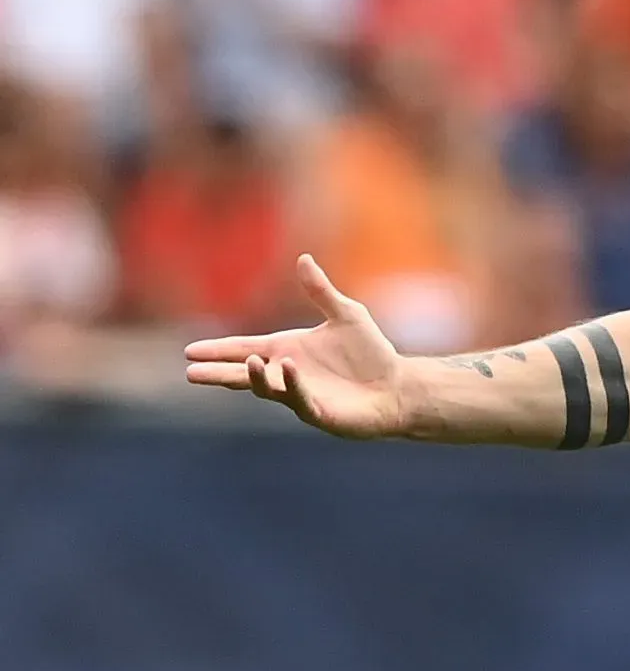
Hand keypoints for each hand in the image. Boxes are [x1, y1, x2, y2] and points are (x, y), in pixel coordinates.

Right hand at [184, 255, 411, 438]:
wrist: (398, 385)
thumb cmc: (371, 353)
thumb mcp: (346, 314)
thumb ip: (321, 291)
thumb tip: (304, 258)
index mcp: (287, 350)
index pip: (245, 348)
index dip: (219, 350)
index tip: (190, 351)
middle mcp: (287, 374)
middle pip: (245, 374)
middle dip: (219, 373)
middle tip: (191, 372)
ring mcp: (300, 395)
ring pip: (268, 389)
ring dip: (256, 377)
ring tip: (247, 363)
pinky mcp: (319, 412)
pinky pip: (299, 398)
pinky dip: (292, 384)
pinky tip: (287, 368)